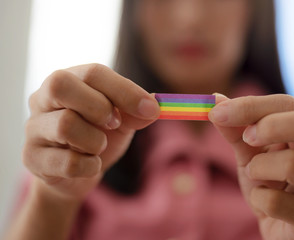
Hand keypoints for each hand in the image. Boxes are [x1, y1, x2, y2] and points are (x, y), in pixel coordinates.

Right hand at [23, 64, 159, 201]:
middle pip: (61, 85)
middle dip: (99, 107)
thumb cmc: (98, 136)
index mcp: (70, 81)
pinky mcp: (31, 157)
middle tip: (113, 124)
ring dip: (96, 141)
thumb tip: (154, 107)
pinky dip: (89, 166)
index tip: (150, 109)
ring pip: (65, 125)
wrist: (77, 173)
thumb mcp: (122, 121)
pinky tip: (91, 165)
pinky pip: (67, 162)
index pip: (93, 73)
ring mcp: (33, 127)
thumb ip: (135, 112)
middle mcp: (43, 98)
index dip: (124, 91)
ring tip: (99, 147)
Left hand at [209, 94, 293, 239]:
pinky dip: (259, 200)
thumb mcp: (248, 151)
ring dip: (259, 170)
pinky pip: (277, 202)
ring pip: (292, 165)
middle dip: (273, 127)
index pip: (289, 104)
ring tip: (258, 177)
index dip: (252, 106)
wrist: (278, 222)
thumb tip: (215, 99)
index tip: (219, 113)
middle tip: (248, 139)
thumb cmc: (268, 180)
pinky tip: (266, 203)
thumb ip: (235, 127)